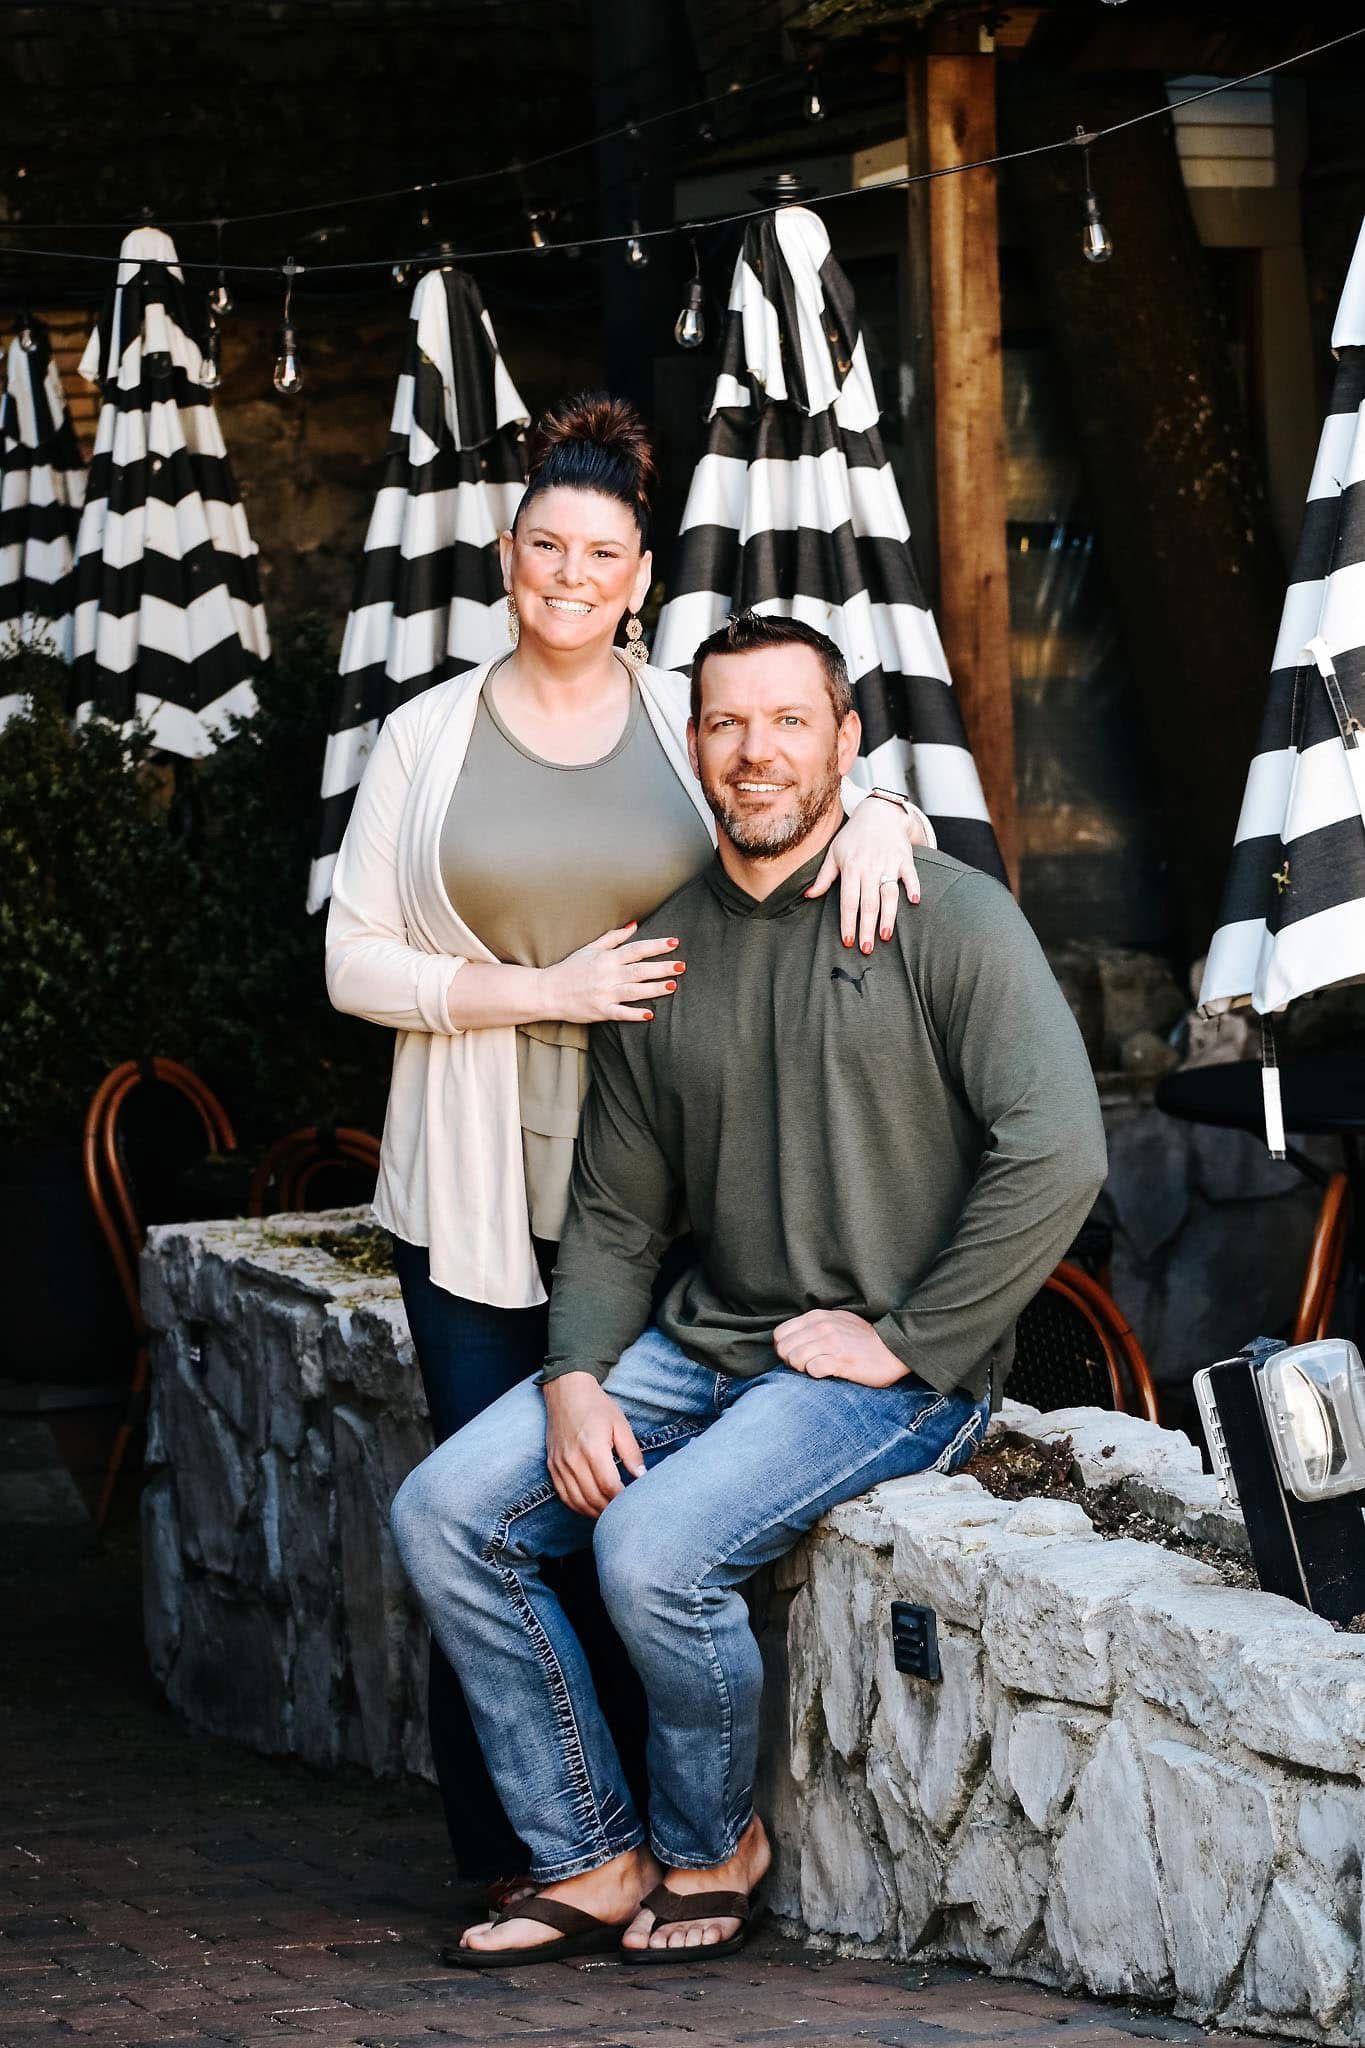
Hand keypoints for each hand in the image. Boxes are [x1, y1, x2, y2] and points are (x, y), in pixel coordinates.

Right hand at [539, 923, 683, 1024]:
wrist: (548, 992)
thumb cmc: (570, 969)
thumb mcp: (590, 949)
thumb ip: (613, 938)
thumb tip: (634, 925)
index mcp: (606, 958)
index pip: (636, 949)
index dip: (656, 945)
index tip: (674, 942)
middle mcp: (607, 975)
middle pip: (639, 970)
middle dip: (662, 967)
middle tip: (682, 966)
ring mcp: (604, 994)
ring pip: (634, 991)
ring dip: (654, 989)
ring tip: (673, 985)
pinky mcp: (600, 1011)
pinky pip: (620, 1013)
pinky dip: (635, 1014)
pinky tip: (650, 1014)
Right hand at [544, 1371, 646, 1517]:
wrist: (566, 1391)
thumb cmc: (596, 1406)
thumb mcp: (620, 1424)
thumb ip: (631, 1452)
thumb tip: (642, 1476)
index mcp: (593, 1448)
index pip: (609, 1486)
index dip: (622, 1500)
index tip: (633, 1503)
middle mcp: (573, 1459)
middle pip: (593, 1497)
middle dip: (611, 1510)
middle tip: (625, 1512)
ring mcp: (560, 1464)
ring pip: (577, 1501)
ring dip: (594, 1512)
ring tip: (610, 1514)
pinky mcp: (552, 1466)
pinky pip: (563, 1495)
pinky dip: (577, 1506)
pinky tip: (590, 1507)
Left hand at [773, 1310, 907, 1387]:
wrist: (892, 1348)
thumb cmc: (863, 1339)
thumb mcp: (836, 1322)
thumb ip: (814, 1326)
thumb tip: (794, 1340)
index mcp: (817, 1317)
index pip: (780, 1334)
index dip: (784, 1348)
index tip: (796, 1356)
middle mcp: (821, 1327)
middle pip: (783, 1348)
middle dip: (789, 1361)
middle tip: (805, 1366)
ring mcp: (831, 1343)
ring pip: (795, 1358)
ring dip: (801, 1368)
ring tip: (816, 1369)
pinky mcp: (840, 1361)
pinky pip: (813, 1369)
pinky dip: (815, 1374)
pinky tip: (825, 1373)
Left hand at [805, 797, 926, 953]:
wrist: (879, 813)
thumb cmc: (853, 837)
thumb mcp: (834, 853)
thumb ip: (823, 877)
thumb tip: (808, 896)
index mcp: (851, 868)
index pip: (848, 901)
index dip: (847, 922)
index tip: (848, 941)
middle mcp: (869, 867)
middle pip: (868, 902)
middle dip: (866, 927)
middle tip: (866, 949)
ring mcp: (889, 862)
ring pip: (889, 893)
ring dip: (888, 915)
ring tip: (885, 936)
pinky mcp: (905, 858)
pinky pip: (910, 875)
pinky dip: (913, 887)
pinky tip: (913, 902)